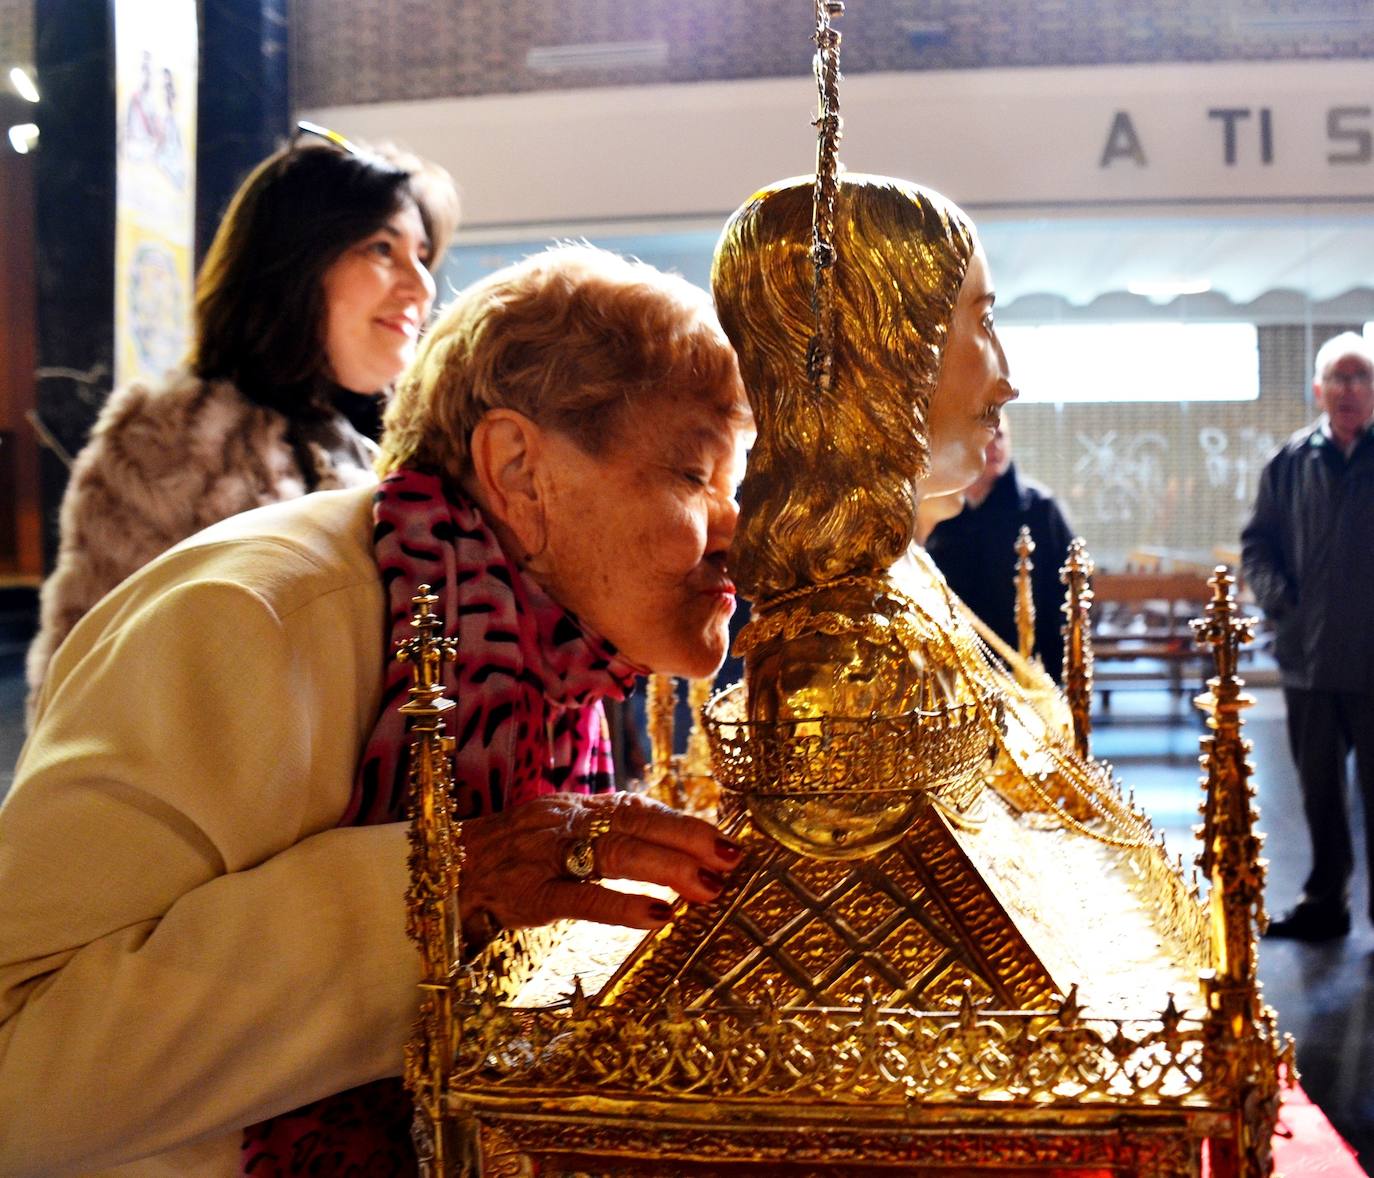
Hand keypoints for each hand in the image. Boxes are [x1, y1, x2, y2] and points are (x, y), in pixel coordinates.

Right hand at [458, 792, 740, 931]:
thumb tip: (666, 845)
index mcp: (576, 809)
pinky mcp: (529, 893)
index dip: (684, 823)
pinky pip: (581, 896)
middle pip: (636, 824)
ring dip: (669, 868)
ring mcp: (546, 856)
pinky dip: (622, 904)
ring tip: (710, 887)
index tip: (727, 840)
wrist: (440, 872)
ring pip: (616, 853)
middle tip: (733, 859)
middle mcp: (565, 823)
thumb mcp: (556, 835)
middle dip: (689, 840)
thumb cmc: (507, 858)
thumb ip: (604, 835)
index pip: (639, 809)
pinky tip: (658, 915)